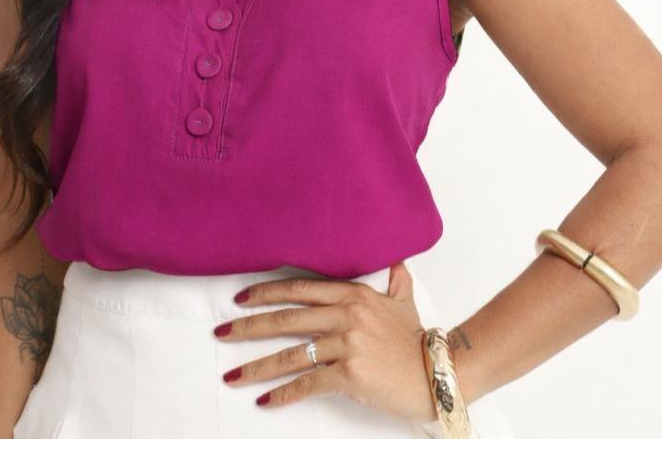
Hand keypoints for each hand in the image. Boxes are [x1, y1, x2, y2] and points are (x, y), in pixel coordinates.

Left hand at [213, 261, 436, 424]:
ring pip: (291, 354)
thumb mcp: (404, 301)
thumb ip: (395, 280)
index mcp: (352, 294)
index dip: (267, 292)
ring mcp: (346, 344)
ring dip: (257, 366)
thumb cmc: (418, 339)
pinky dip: (284, 394)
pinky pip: (309, 383)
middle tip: (222, 333)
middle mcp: (345, 315)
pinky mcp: (350, 373)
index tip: (241, 298)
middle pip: (286, 319)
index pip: (299, 289)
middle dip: (248, 327)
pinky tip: (265, 400)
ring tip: (232, 375)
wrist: (439, 371)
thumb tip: (396, 261)